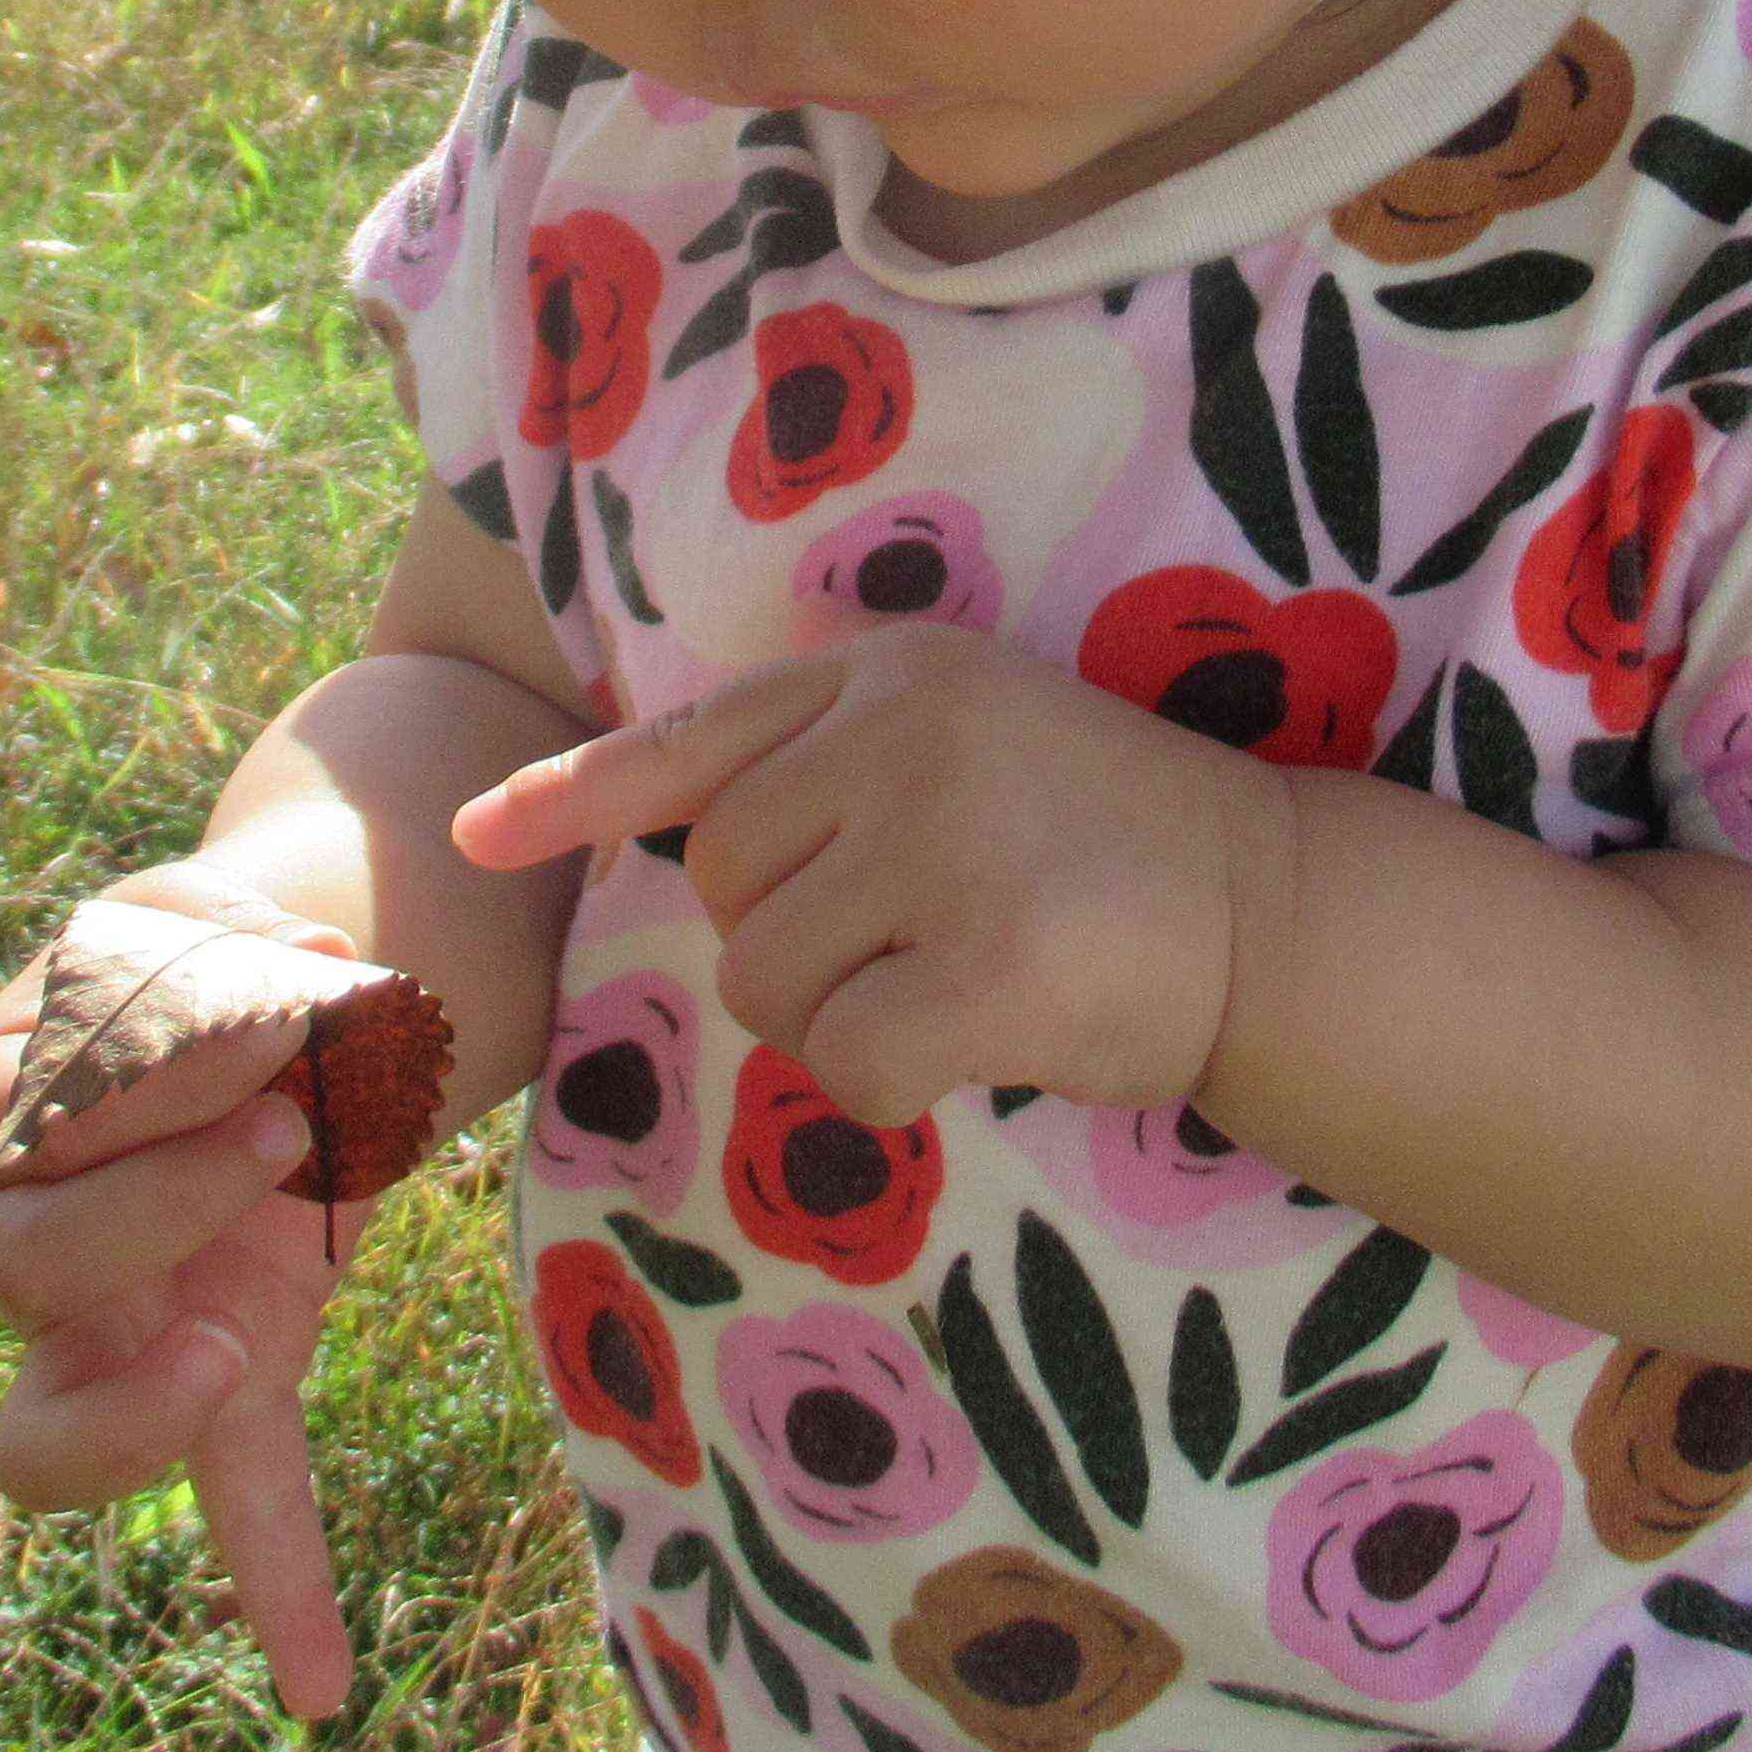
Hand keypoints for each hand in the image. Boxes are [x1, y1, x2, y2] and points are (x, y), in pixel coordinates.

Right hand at [0, 876, 368, 1719]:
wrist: (281, 995)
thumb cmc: (216, 953)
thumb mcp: (202, 917)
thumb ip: (229, 940)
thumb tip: (326, 968)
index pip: (18, 1116)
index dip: (152, 1075)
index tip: (279, 1008)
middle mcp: (21, 1240)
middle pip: (29, 1267)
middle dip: (159, 1199)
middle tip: (286, 1133)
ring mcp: (109, 1334)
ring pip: (55, 1429)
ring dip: (146, 1411)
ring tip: (237, 1350)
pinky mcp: (219, 1375)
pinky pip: (233, 1496)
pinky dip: (283, 1586)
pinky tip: (327, 1684)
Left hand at [449, 625, 1286, 1134]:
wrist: (1279, 909)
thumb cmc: (1110, 846)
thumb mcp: (969, 746)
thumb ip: (835, 770)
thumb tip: (668, 851)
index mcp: (891, 668)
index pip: (697, 733)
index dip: (575, 789)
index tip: (472, 831)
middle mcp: (904, 729)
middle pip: (724, 888)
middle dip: (796, 942)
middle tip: (925, 938)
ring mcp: (946, 837)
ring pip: (769, 983)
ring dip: (844, 1016)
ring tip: (963, 977)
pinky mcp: (989, 956)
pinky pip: (843, 1062)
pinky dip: (891, 1083)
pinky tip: (983, 1039)